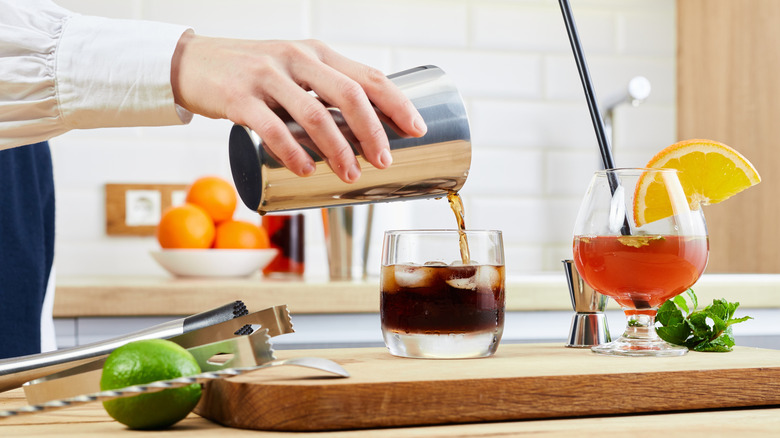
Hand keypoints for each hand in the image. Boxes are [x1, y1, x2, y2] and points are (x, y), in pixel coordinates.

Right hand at [170, 32, 426, 182]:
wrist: (191, 63)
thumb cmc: (251, 74)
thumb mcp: (292, 71)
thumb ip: (322, 91)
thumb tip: (363, 132)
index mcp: (317, 53)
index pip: (367, 75)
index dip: (397, 102)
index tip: (417, 129)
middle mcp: (297, 58)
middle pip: (349, 94)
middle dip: (373, 131)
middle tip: (384, 161)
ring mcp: (267, 75)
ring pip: (314, 113)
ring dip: (338, 149)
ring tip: (351, 174)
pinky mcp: (238, 97)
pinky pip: (272, 127)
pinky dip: (293, 152)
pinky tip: (306, 170)